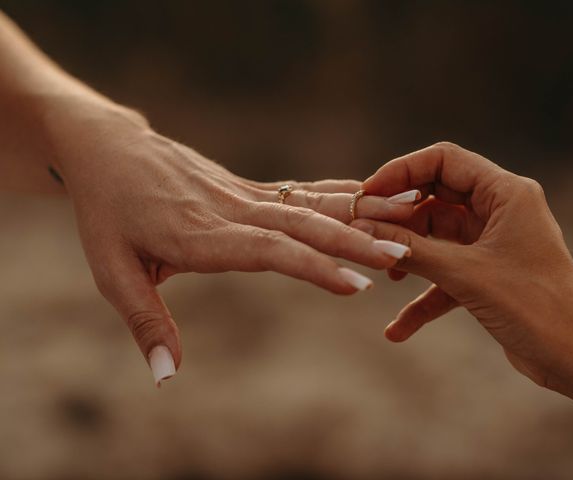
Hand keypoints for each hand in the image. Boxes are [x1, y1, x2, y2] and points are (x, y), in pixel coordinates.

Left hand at [46, 102, 414, 384]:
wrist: (112, 149)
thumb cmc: (108, 213)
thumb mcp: (112, 270)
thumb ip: (144, 321)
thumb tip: (167, 378)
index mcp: (197, 233)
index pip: (265, 250)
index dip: (311, 266)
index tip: (353, 285)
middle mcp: (229, 209)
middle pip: (301, 223)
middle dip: (354, 241)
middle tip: (402, 256)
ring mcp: (243, 193)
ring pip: (309, 203)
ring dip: (358, 215)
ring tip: (408, 220)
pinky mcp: (248, 187)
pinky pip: (302, 192)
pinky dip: (342, 196)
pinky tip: (376, 196)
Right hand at [352, 142, 572, 425]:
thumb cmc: (534, 308)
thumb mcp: (464, 274)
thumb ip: (410, 249)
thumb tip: (362, 231)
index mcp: (506, 193)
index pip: (444, 161)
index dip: (401, 172)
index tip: (368, 194)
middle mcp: (500, 210)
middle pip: (435, 197)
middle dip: (399, 218)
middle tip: (365, 233)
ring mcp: (492, 242)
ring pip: (436, 236)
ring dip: (409, 255)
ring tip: (384, 275)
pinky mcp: (487, 272)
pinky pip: (446, 274)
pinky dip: (423, 296)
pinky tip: (397, 329)